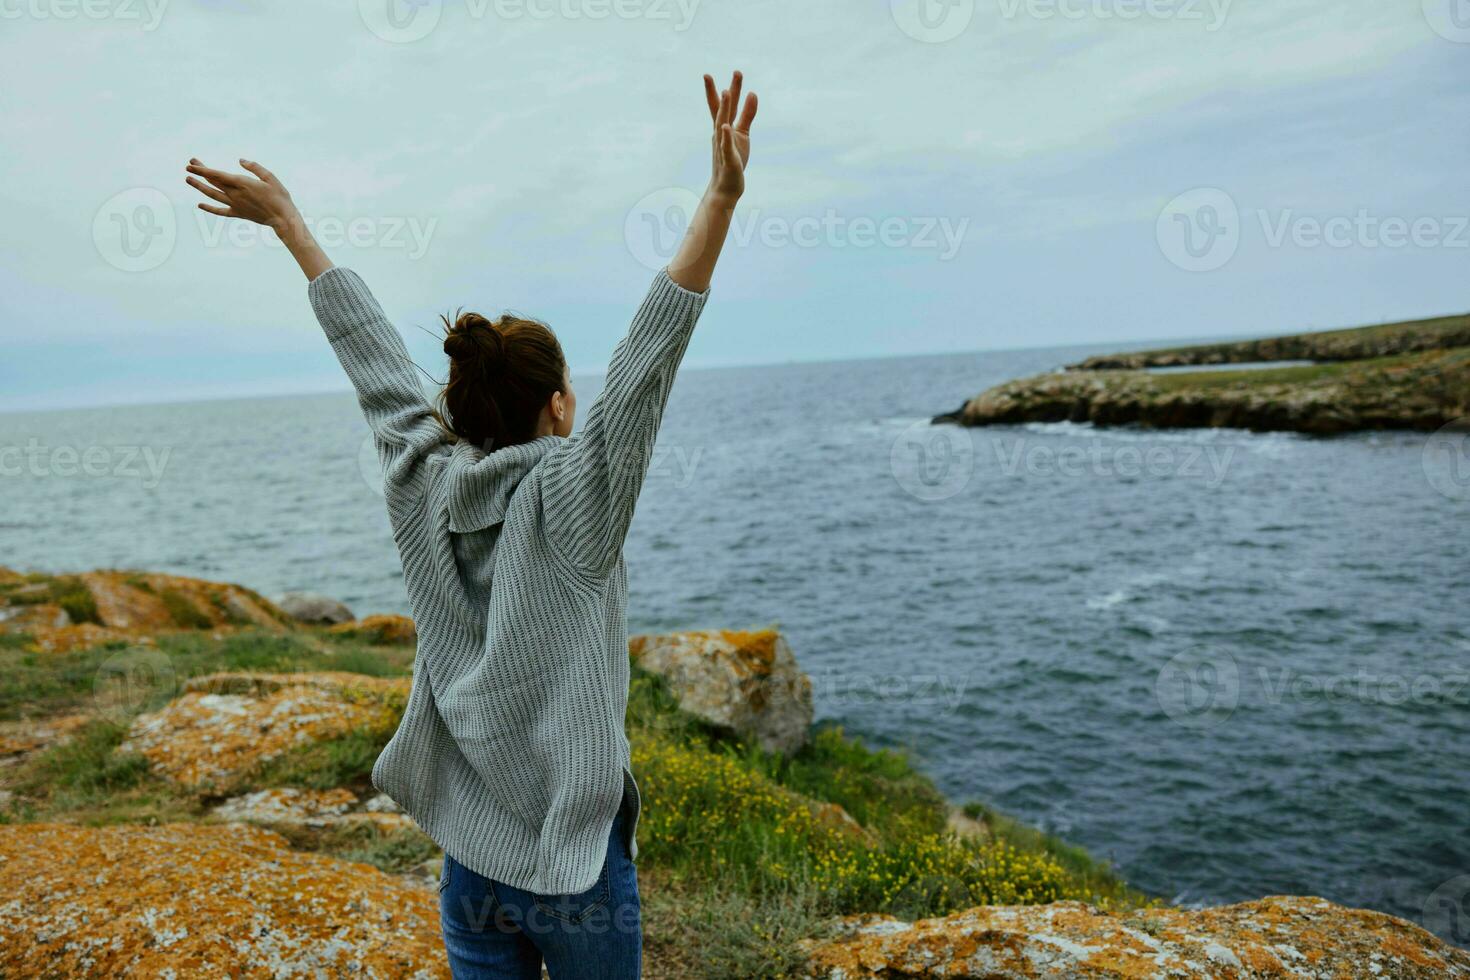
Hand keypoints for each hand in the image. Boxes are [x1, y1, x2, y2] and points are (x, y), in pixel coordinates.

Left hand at [185, 158, 298, 231]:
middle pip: (213, 182)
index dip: (202, 170)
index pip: (216, 175)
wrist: (283, 218)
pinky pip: (220, 211)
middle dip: (200, 173)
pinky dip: (209, 208)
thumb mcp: (270, 177)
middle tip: (189, 165)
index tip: (190, 164)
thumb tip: (240, 160)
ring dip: (199, 187)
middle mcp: (235, 194)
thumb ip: (255, 167)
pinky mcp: (238, 214)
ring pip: (213, 195)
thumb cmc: (279, 197)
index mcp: (242, 183)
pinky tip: (199, 205)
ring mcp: (235, 205)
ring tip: (188, 180)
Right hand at [702, 71, 756, 205]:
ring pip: (722, 124)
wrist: (726, 187)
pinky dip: (725, 136)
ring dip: (724, 108)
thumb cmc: (734, 159)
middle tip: (716, 74)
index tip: (737, 72)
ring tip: (726, 92)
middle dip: (722, 92)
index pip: (726, 105)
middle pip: (721, 109)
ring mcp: (723, 145)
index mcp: (724, 127)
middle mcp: (720, 134)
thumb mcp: (743, 133)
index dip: (731, 88)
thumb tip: (753, 93)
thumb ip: (747, 114)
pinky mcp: (728, 159)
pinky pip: (726, 146)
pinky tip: (726, 127)